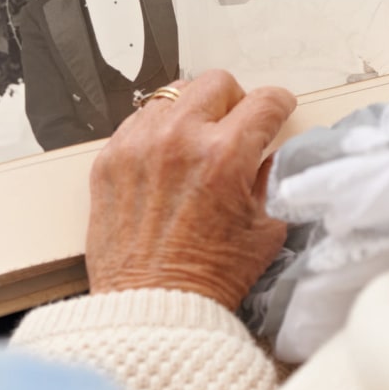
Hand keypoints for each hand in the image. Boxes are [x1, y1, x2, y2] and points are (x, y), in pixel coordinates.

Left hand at [85, 71, 295, 310]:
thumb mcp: (265, 228)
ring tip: (198, 143)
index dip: (279, 105)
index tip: (277, 110)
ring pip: (173, 94)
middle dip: (235, 100)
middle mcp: (178, 140)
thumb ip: (271, 179)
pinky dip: (158, 131)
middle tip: (236, 125)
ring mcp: (137, 145)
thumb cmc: (208, 277)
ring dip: (193, 112)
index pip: (264, 102)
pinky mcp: (109, 158)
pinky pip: (138, 120)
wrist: (152, 307)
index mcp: (224, 156)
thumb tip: (269, 150)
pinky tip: (167, 158)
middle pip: (216, 82)